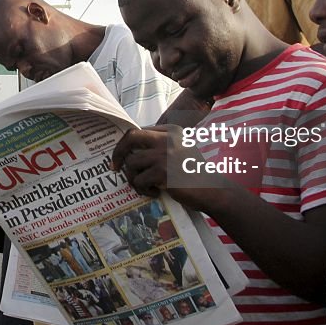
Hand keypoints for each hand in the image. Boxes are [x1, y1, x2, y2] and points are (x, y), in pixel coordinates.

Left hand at [112, 125, 226, 210]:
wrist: (212, 189)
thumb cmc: (194, 173)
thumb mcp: (181, 150)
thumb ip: (161, 145)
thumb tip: (130, 150)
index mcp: (171, 131)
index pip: (139, 131)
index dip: (126, 145)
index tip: (120, 157)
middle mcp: (167, 139)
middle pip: (130, 138)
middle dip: (118, 153)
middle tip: (114, 166)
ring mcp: (164, 155)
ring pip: (132, 164)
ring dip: (133, 178)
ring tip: (144, 186)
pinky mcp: (162, 172)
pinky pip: (139, 181)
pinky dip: (143, 190)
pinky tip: (155, 193)